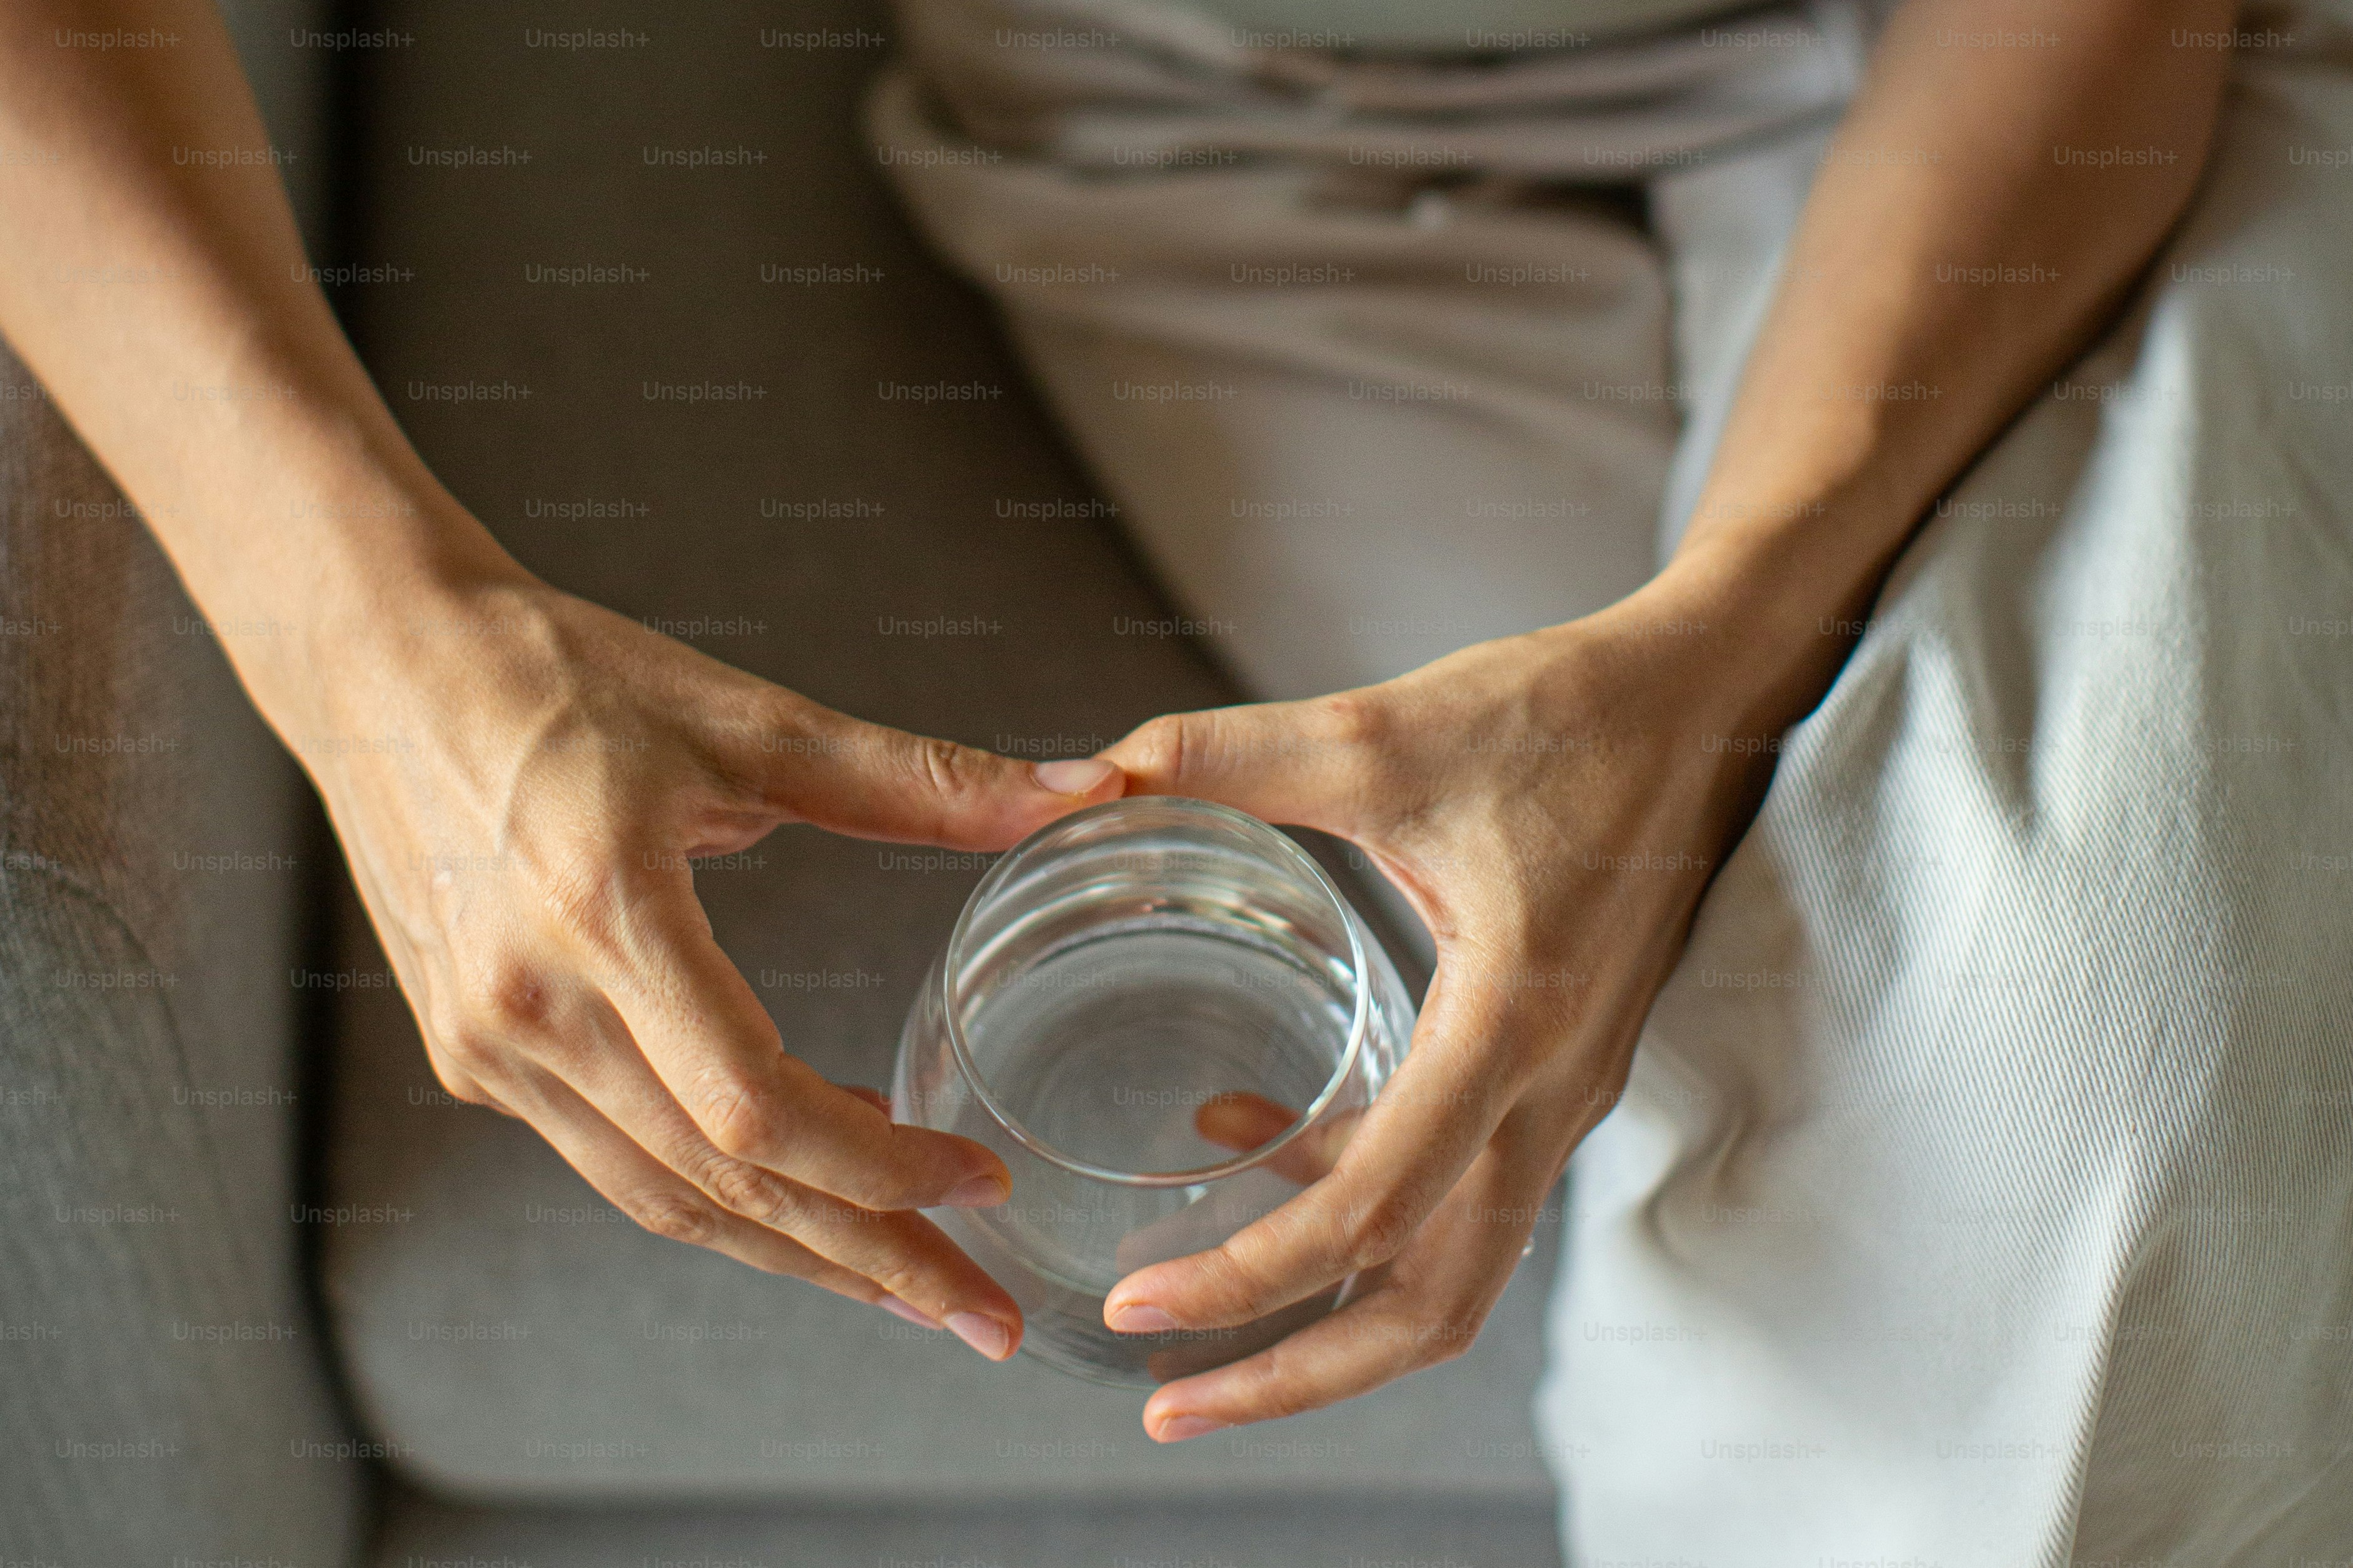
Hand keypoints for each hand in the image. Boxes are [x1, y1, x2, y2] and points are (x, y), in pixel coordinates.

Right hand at [294, 569, 1121, 1358]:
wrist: (383, 665)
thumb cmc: (559, 676)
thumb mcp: (748, 720)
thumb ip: (920, 780)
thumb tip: (1081, 794)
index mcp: (603, 914)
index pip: (753, 1106)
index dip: (878, 1166)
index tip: (979, 1183)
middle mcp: (532, 1006)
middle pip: (719, 1185)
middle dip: (864, 1261)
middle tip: (979, 1316)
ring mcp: (490, 1045)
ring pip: (661, 1198)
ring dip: (793, 1252)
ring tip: (906, 1288)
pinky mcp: (474, 1054)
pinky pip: (613, 1161)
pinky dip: (715, 1193)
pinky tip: (800, 1192)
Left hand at [1094, 574, 1784, 1434]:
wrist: (1710, 695)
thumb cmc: (1568, 713)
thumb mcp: (1383, 733)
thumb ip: (1226, 757)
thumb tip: (1082, 778)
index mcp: (1512, 1022)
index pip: (1375, 1208)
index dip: (1250, 1278)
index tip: (1139, 1304)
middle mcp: (1552, 1086)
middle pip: (1433, 1302)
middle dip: (1298, 1374)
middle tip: (1169, 1405)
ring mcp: (1564, 1088)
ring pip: (1453, 1263)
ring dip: (1330, 1308)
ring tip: (1197, 1315)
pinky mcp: (1554, 1065)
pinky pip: (1459, 1181)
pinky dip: (1356, 1195)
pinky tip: (1246, 1125)